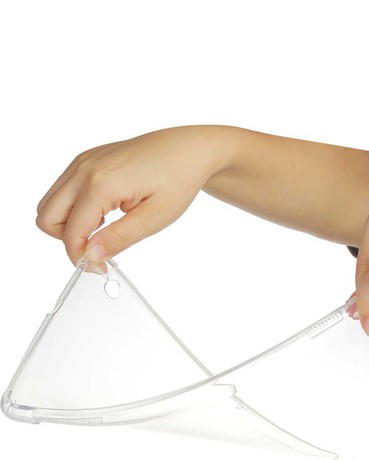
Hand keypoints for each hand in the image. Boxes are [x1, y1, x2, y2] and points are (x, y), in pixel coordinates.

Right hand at [36, 126, 232, 265]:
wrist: (189, 149)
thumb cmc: (178, 180)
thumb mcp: (155, 218)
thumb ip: (119, 238)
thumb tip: (90, 256)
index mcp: (101, 184)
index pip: (70, 233)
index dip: (81, 257)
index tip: (102, 269)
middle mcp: (84, 169)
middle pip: (46, 218)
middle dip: (67, 240)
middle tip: (98, 248)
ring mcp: (82, 161)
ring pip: (49, 204)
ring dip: (69, 225)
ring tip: (104, 229)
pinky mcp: (86, 160)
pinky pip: (62, 191)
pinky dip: (74, 209)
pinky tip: (104, 213)